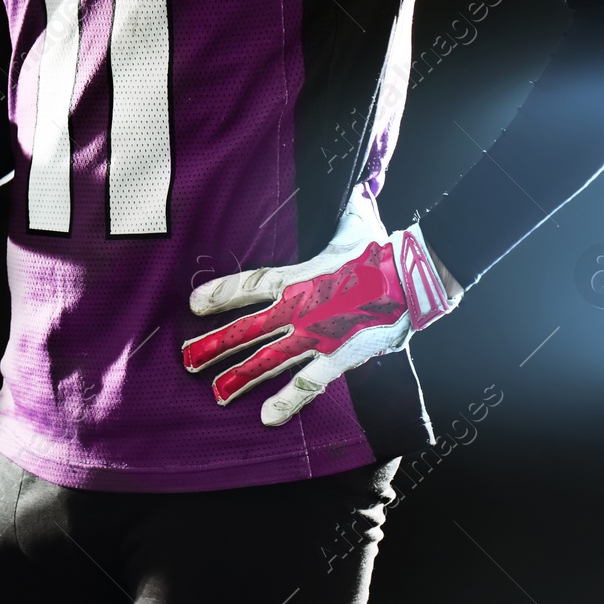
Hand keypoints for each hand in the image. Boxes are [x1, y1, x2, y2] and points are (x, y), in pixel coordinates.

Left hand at [181, 189, 457, 425]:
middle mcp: (302, 309)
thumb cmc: (385, 248)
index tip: (193, 304)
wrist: (417, 276)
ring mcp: (318, 335)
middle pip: (248, 329)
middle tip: (186, 360)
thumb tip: (355, 185)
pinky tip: (266, 418)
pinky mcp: (341, 356)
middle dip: (215, 345)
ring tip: (216, 393)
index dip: (220, 294)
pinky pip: (309, 383)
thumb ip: (348, 206)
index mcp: (301, 277)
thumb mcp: (358, 221)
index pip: (249, 285)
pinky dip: (287, 401)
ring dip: (241, 377)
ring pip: (270, 360)